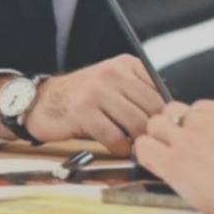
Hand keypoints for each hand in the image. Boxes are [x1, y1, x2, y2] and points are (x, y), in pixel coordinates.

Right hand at [24, 55, 164, 154]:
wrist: (41, 101)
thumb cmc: (82, 97)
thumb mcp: (113, 84)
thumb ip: (139, 93)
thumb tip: (171, 117)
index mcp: (125, 65)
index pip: (161, 91)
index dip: (165, 115)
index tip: (164, 129)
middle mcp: (112, 74)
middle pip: (152, 109)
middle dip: (154, 131)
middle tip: (153, 144)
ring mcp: (97, 92)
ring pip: (136, 124)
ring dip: (139, 142)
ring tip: (136, 148)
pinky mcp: (83, 112)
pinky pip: (114, 137)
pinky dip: (120, 148)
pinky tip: (118, 148)